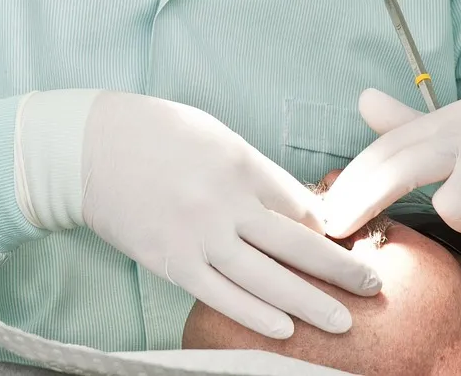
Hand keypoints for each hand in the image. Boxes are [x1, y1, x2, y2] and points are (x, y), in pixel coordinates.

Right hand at [79, 92, 380, 338]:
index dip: (330, 228)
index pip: (299, 204)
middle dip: (340, 268)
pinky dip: (255, 313)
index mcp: (240, 162)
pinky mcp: (171, 261)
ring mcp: (198, 235)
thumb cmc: (153, 132)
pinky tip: (285, 328)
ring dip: (309, 303)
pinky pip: (221, 295)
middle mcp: (226, 201)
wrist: (87, 148)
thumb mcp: (214, 135)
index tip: (350, 244)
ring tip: (343, 321)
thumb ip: (255, 170)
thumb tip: (296, 207)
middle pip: (296, 244)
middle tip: (373, 286)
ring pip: (267, 278)